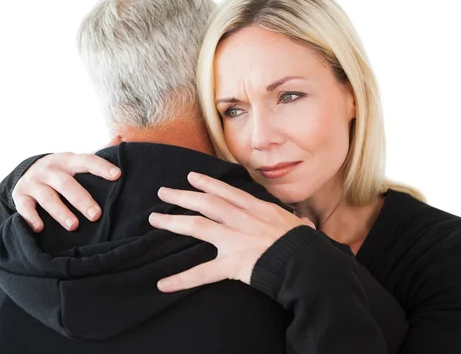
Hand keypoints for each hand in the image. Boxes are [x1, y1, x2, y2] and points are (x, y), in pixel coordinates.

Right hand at [12, 152, 120, 231]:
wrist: (26, 172)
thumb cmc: (61, 171)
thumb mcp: (75, 161)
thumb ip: (96, 155)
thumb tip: (119, 138)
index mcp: (67, 160)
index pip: (86, 161)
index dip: (102, 167)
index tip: (117, 175)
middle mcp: (49, 169)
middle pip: (66, 184)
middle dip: (81, 199)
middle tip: (96, 215)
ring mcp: (33, 182)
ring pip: (47, 197)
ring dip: (60, 212)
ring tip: (74, 226)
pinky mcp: (20, 195)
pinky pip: (24, 207)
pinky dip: (31, 217)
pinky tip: (40, 228)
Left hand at [148, 171, 314, 292]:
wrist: (305, 262)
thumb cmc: (303, 244)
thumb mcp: (297, 225)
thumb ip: (294, 221)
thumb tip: (304, 222)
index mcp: (257, 209)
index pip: (227, 192)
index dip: (207, 183)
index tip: (191, 176)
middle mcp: (241, 220)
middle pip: (206, 203)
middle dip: (183, 196)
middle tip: (163, 192)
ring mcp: (234, 240)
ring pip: (197, 226)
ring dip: (173, 222)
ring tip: (155, 219)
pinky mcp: (231, 264)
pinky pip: (202, 273)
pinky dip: (181, 279)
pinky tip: (162, 283)